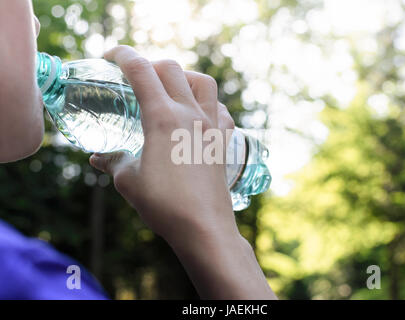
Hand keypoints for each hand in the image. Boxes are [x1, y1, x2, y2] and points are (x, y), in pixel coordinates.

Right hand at [89, 45, 237, 245]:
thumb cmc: (164, 205)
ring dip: (185, 77)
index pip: (141, 70)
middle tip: (136, 77)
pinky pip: (220, 109)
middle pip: (171, 69)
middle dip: (150, 64)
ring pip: (203, 82)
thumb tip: (99, 158)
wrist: (203, 227)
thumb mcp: (128, 181)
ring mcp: (211, 126)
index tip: (110, 56)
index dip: (122, 56)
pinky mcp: (223, 141)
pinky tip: (199, 115)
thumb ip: (113, 162)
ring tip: (171, 89)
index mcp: (162, 117)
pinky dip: (208, 103)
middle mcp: (190, 114)